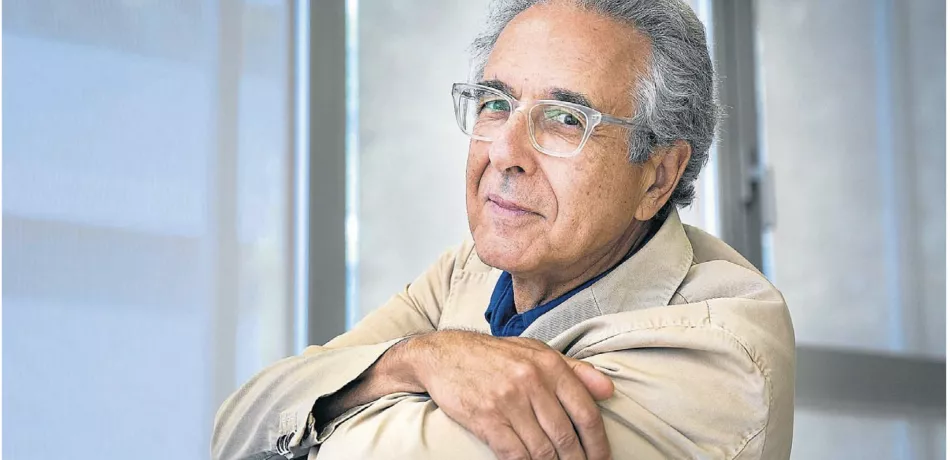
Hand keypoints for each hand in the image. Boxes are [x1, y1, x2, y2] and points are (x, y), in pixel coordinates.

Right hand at [404, 330, 613, 459]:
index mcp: (549, 365)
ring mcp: (508, 401)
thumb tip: (609, 391)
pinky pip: (515, 455)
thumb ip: (575, 370)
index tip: (602, 458)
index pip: (586, 412)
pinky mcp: (486, 419)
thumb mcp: (536, 352)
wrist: (445, 354)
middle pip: (565, 436)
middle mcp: (531, 382)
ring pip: (542, 450)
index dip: (598, 442)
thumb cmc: (495, 355)